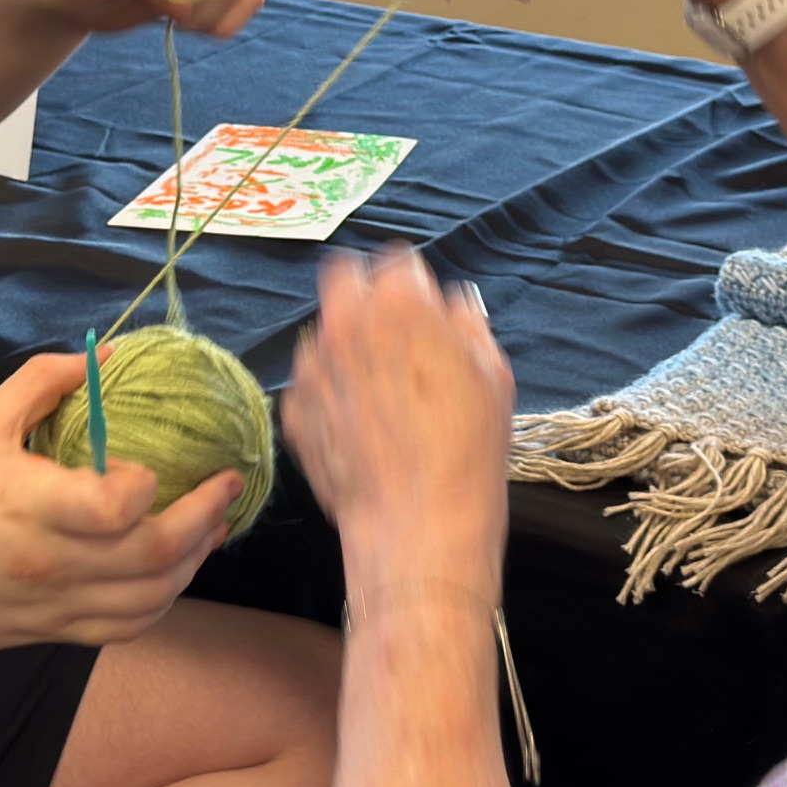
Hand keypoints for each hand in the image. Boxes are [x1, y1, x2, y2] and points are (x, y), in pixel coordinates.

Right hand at [0, 353, 238, 657]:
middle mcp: (52, 564)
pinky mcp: (55, 632)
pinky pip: (127, 626)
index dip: (150, 485)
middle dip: (207, 518)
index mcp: (31, 507)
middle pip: (155, 556)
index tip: (153, 463)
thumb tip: (108, 357)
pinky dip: (163, 600)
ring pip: (153, 599)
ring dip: (196, 561)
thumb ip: (43, 383)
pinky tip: (174, 569)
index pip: (117, 507)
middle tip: (229, 483)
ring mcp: (57, 605)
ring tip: (214, 525)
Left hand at [286, 250, 511, 623]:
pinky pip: (311, 384)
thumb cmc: (466, 451)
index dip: (415, 286)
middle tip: (392, 333)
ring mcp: (312, 368)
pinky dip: (331, 394)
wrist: (419, 524)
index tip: (424, 308)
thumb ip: (466, 324)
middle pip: (344, 279)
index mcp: (399, 304)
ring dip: (347, 348)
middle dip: (366, 296)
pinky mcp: (294, 410)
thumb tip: (451, 307)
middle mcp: (345, 325)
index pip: (398, 261)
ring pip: (324, 334)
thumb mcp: (492, 374)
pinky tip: (362, 426)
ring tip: (381, 394)